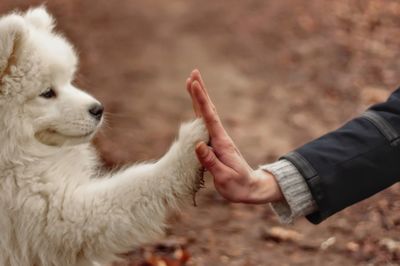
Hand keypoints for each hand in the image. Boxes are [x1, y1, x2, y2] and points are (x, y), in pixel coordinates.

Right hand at [186, 70, 283, 203]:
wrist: (250, 188)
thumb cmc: (238, 186)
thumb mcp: (224, 177)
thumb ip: (211, 162)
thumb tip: (197, 145)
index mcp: (221, 143)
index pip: (209, 118)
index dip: (201, 100)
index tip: (193, 84)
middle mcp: (220, 137)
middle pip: (208, 110)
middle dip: (200, 92)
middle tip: (193, 73)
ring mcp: (218, 140)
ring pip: (206, 115)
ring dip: (200, 98)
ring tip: (192, 83)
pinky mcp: (216, 144)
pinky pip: (205, 125)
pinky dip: (200, 112)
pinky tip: (196, 107)